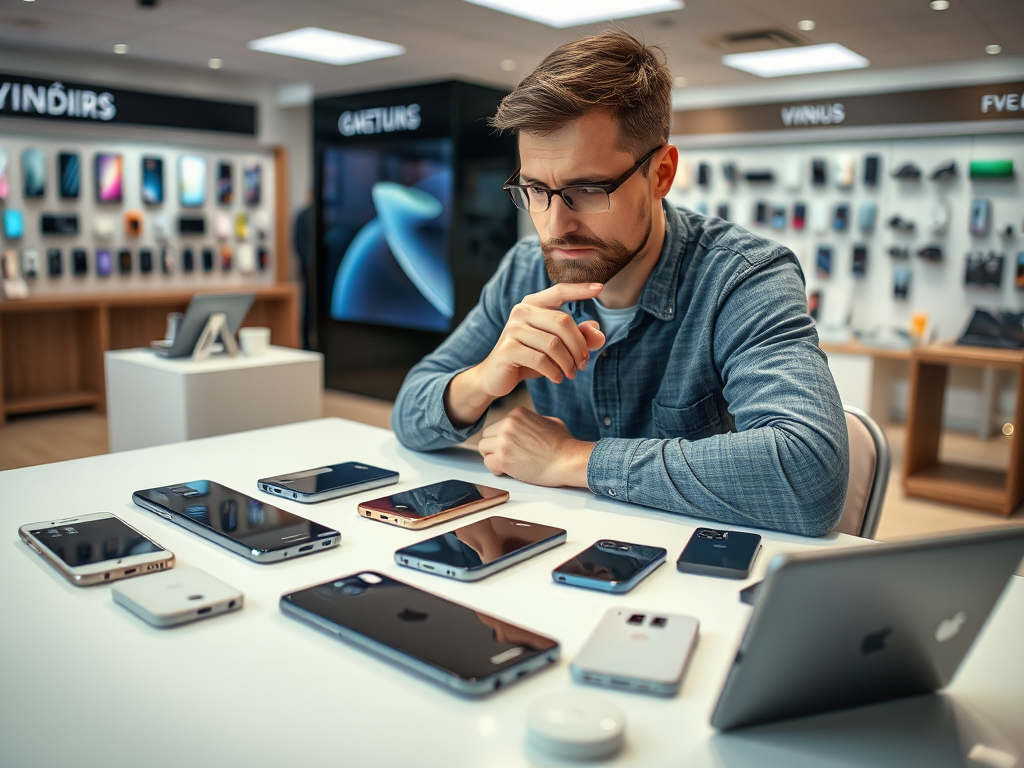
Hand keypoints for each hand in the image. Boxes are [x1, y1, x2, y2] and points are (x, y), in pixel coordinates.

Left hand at [477, 407, 592, 487]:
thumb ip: (531, 421)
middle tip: (508, 456)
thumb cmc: (564, 444)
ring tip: (508, 464)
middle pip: (487, 435)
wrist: (569, 460)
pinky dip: (496, 469)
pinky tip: (509, 471)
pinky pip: (488, 463)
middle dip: (494, 446)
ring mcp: (503, 441)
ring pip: (483, 448)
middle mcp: (508, 424)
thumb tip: (526, 426)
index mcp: (517, 413)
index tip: (513, 446)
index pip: (497, 425)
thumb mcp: (549, 421)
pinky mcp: (502, 458)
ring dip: (493, 457)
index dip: (503, 438)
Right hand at [479, 282, 606, 395]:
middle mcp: (521, 311)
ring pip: (553, 344)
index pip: (559, 291)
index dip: (579, 289)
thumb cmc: (530, 358)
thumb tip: (599, 333)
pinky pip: (541, 359)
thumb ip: (579, 337)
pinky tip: (557, 378)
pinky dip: (554, 372)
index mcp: (534, 304)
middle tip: (584, 364)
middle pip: (563, 322)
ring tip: (572, 374)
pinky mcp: (508, 349)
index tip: (600, 288)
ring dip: (568, 362)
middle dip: (579, 346)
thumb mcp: (557, 347)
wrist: (495, 376)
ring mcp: (513, 329)